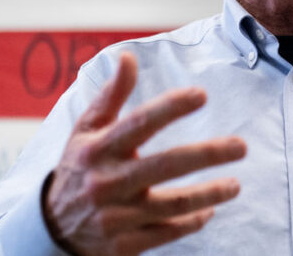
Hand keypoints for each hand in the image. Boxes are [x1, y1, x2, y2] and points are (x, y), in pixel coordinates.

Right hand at [44, 52, 246, 254]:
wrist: (52, 230)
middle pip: (165, 165)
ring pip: (173, 204)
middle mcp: (107, 182)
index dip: (170, 107)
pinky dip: (193, 221)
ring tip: (234, 184)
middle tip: (241, 146)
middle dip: (208, 154)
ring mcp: (116, 216)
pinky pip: (168, 232)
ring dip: (210, 194)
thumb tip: (128, 56)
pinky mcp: (124, 245)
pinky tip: (210, 209)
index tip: (201, 95)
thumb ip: (111, 96)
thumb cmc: (78, 169)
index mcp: (98, 149)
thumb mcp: (85, 131)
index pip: (139, 123)